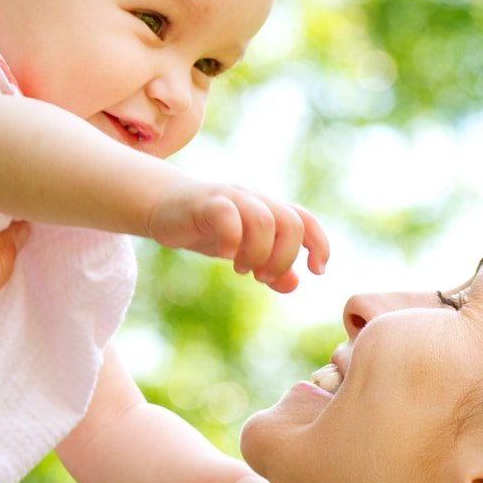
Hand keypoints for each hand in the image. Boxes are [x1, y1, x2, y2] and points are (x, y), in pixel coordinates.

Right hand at [146, 182, 328, 292]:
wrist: (163, 206)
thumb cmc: (207, 228)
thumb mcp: (242, 250)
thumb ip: (268, 265)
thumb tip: (294, 284)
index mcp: (269, 209)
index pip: (306, 220)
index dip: (319, 244)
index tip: (317, 271)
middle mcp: (255, 199)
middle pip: (290, 223)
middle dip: (283, 258)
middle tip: (263, 277)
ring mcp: (232, 198)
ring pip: (264, 221)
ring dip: (259, 254)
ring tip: (242, 269)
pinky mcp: (207, 202)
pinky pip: (229, 216)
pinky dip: (233, 241)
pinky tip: (225, 254)